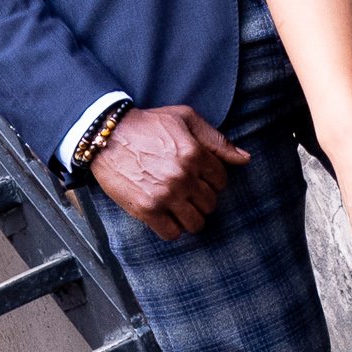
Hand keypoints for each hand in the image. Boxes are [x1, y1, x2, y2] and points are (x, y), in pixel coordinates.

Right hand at [90, 106, 249, 238]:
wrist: (106, 135)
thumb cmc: (147, 124)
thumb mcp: (185, 118)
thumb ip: (217, 140)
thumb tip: (245, 159)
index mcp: (195, 154)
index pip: (221, 181)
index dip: (212, 180)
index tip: (199, 178)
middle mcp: (183, 177)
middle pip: (210, 204)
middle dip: (202, 198)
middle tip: (187, 191)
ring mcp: (165, 195)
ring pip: (195, 223)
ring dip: (190, 217)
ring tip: (179, 206)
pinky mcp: (146, 209)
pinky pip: (172, 233)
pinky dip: (172, 229)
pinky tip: (166, 216)